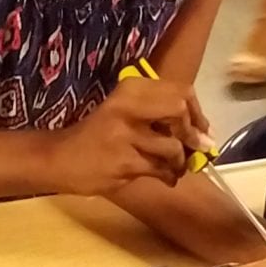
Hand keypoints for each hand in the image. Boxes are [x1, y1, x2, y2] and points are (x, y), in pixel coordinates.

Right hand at [48, 77, 205, 195]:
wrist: (60, 158)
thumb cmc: (97, 135)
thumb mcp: (125, 113)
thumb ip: (160, 116)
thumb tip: (205, 134)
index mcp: (131, 88)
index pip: (182, 91)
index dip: (198, 113)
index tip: (201, 129)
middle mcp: (128, 106)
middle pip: (180, 110)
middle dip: (193, 133)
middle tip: (193, 148)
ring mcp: (126, 134)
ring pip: (173, 146)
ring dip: (181, 161)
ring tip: (174, 168)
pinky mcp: (124, 161)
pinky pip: (161, 169)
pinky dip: (170, 176)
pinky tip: (165, 178)